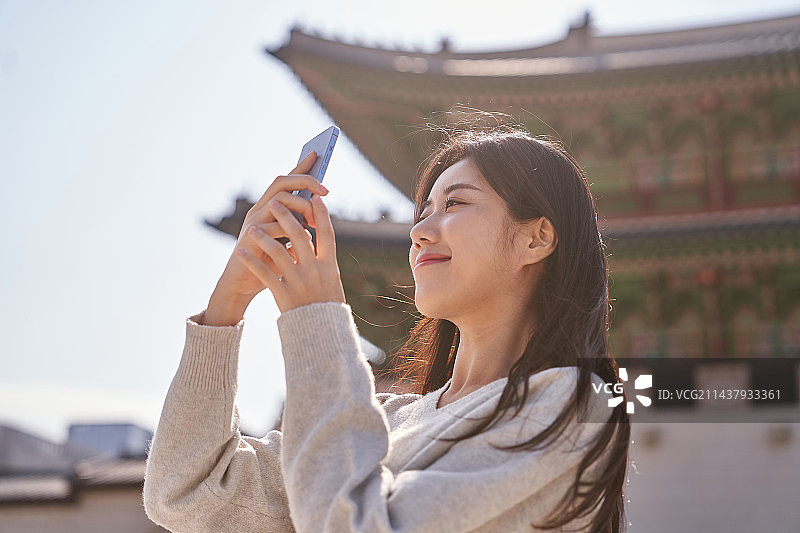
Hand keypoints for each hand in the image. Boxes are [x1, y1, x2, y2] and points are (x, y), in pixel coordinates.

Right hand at [205, 152, 332, 323]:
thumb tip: (318, 214)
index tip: (316, 154)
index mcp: (268, 209)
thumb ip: (297, 227)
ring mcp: (253, 222)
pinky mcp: (251, 238)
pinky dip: (292, 231)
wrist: (242, 285)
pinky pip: (275, 227)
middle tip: (325, 190)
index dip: (299, 166)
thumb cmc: (267, 264)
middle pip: (281, 183)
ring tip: (314, 221)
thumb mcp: (286, 242)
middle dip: (305, 181)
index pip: (285, 181)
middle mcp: (259, 210)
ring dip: (301, 207)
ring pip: (280, 201)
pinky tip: (303, 239)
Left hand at [235, 183, 345, 312]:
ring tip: (252, 227)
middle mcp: (315, 271)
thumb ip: (323, 262)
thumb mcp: (332, 283)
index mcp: (329, 267)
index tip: (316, 197)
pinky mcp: (283, 294)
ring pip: (279, 252)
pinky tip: (241, 251)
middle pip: (300, 237)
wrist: (321, 334)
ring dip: (264, 236)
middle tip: (276, 203)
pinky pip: (264, 274)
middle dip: (286, 217)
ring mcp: (299, 282)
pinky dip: (252, 261)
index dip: (322, 214)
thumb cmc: (326, 307)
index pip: (327, 234)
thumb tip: (318, 239)